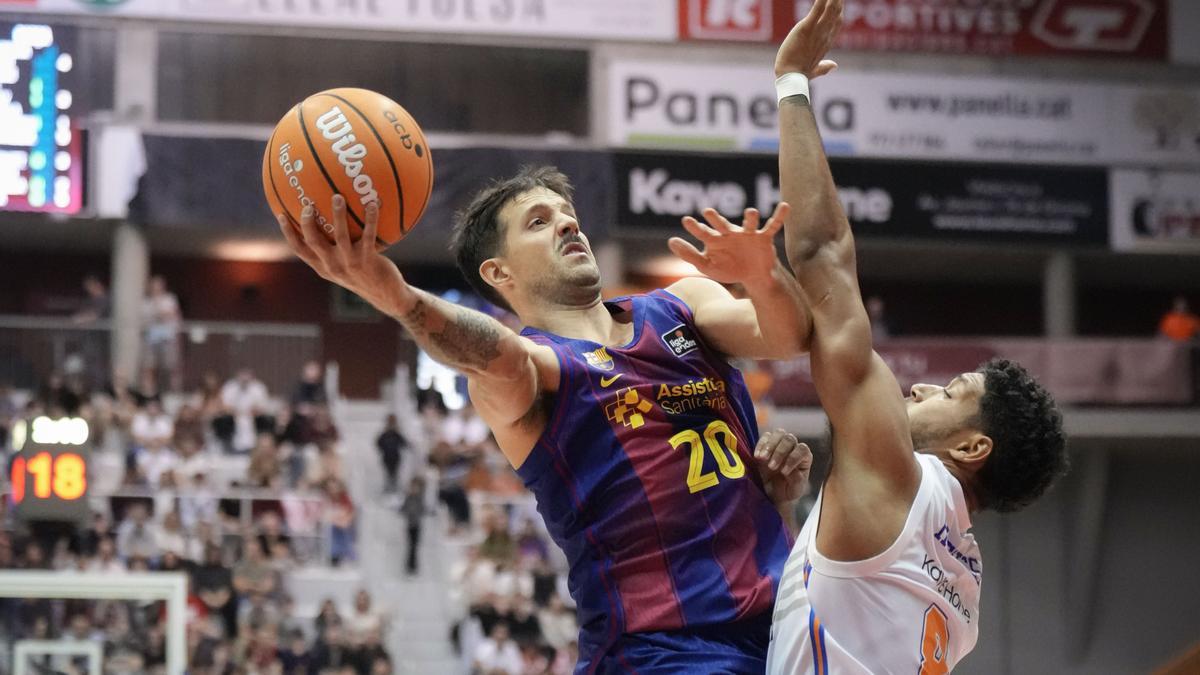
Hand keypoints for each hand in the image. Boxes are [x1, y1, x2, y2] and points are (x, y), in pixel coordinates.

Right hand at [277, 196, 409, 311]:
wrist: (386, 295)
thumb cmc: (364, 275)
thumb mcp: (344, 267)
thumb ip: (333, 250)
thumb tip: (327, 223)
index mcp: (323, 267)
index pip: (300, 250)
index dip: (288, 233)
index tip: (280, 215)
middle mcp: (333, 266)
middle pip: (313, 241)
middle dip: (308, 222)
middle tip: (309, 204)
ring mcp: (350, 263)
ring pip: (340, 235)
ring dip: (338, 215)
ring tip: (338, 197)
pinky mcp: (368, 260)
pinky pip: (368, 235)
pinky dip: (371, 218)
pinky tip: (373, 204)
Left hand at [668, 203, 790, 288]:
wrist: (752, 276)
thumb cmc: (728, 267)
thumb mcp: (707, 265)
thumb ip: (689, 254)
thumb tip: (671, 240)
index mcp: (716, 239)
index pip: (703, 232)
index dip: (695, 227)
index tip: (686, 221)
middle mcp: (731, 233)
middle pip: (723, 225)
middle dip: (716, 219)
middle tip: (708, 212)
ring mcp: (748, 234)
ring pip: (749, 223)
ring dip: (750, 217)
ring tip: (751, 212)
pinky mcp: (763, 238)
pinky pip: (773, 225)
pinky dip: (779, 216)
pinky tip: (785, 206)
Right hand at [754, 429, 812, 504]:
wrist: (774, 495)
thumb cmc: (788, 491)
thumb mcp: (795, 489)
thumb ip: (796, 479)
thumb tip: (790, 470)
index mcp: (804, 457)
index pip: (802, 449)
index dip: (793, 458)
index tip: (784, 472)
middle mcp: (794, 447)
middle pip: (789, 439)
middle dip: (779, 452)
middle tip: (771, 467)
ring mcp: (780, 444)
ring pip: (778, 433)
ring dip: (769, 445)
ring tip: (762, 459)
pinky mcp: (766, 445)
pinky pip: (764, 437)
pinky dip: (760, 445)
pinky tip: (756, 457)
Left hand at [775, 0, 842, 78]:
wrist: (791, 78)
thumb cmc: (800, 75)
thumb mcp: (814, 70)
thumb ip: (824, 67)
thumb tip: (834, 66)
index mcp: (826, 42)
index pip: (836, 22)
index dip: (839, 10)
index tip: (838, 2)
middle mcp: (824, 35)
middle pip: (836, 12)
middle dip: (837, 0)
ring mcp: (816, 31)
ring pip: (830, 9)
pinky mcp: (805, 28)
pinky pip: (817, 10)